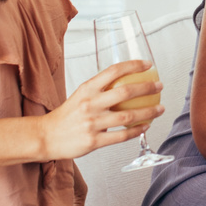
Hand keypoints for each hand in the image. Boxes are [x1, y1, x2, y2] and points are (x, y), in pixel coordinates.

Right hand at [38, 60, 164, 160]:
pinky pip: (121, 136)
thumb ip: (100, 90)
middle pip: (125, 92)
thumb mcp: (80, 96)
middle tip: (159, 86)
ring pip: (127, 116)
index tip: (148, 64)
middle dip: (147, 87)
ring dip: (148, 112)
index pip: (113, 71)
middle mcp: (90, 104)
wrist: (46, 136)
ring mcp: (92, 123)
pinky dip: (137, 131)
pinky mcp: (93, 141)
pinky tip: (146, 126)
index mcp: (86, 89)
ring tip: (160, 109)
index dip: (133, 65)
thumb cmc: (67, 116)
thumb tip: (126, 82)